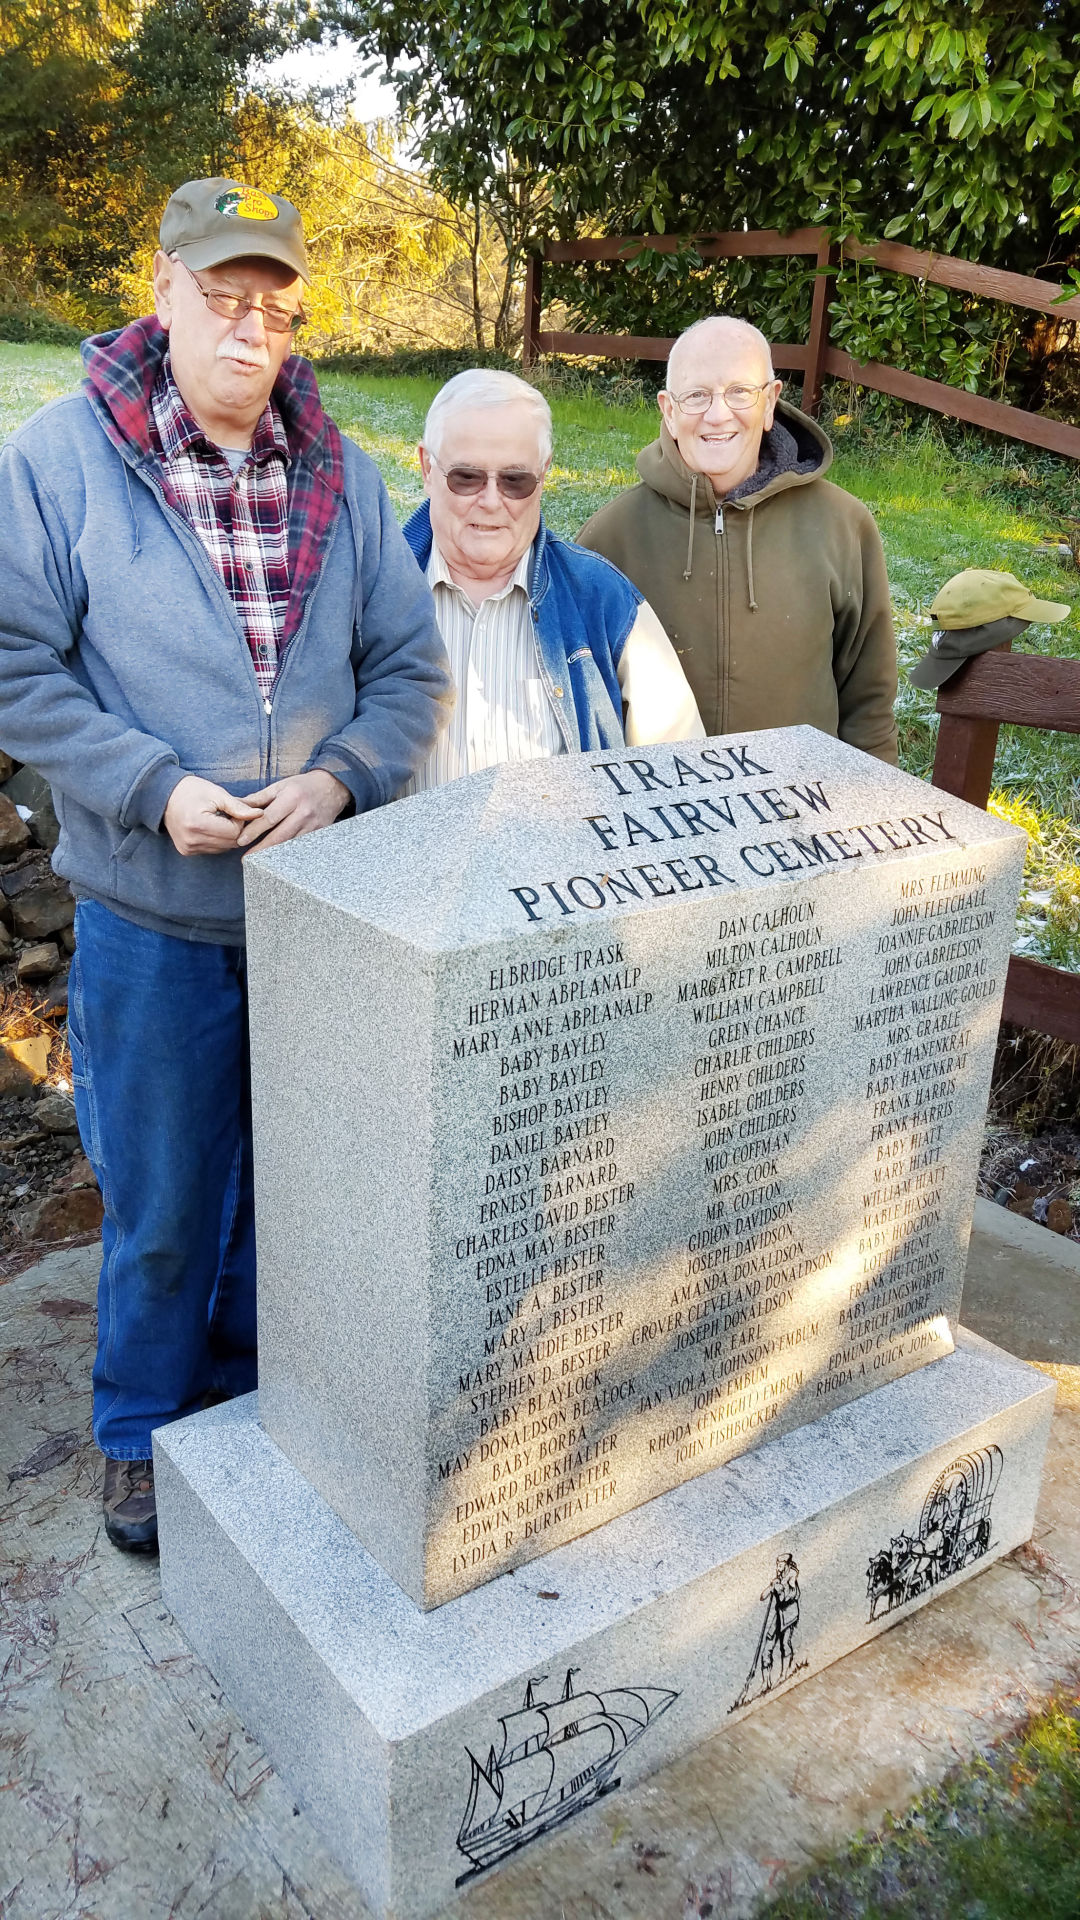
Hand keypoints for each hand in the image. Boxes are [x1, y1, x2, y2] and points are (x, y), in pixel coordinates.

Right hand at [164, 776, 262, 855]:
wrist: (163, 796)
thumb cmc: (191, 790)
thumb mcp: (217, 794)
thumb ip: (239, 807)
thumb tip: (260, 814)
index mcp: (198, 824)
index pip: (234, 833)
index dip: (239, 822)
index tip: (234, 810)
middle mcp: (192, 840)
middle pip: (230, 843)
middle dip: (235, 830)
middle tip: (229, 815)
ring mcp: (188, 848)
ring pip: (223, 849)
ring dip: (227, 836)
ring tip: (218, 819)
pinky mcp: (186, 851)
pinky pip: (212, 850)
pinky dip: (217, 840)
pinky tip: (211, 827)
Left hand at [235, 770, 349, 850]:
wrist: (332, 788)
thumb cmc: (302, 786)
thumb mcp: (280, 786)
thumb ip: (259, 799)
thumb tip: (238, 807)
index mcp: (291, 798)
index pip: (269, 818)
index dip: (254, 831)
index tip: (241, 841)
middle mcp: (303, 813)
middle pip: (279, 836)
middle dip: (261, 849)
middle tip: (247, 858)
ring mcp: (313, 826)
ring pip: (290, 844)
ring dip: (273, 854)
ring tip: (259, 862)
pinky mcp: (319, 834)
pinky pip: (300, 847)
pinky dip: (287, 853)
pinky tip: (277, 859)